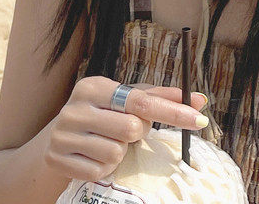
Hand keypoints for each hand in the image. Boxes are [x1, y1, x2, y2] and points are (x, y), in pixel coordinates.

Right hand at [44, 76, 207, 181]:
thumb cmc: (104, 112)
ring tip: (109, 140)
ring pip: (116, 153)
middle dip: (138, 132)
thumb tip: (200, 100)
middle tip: (128, 129)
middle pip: (131, 129)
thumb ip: (162, 97)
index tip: (199, 119)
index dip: (173, 112)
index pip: (142, 101)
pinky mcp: (57, 160)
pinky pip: (100, 172)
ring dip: (121, 151)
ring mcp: (63, 135)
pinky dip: (105, 167)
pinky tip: (96, 155)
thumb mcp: (128, 98)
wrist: (57, 137)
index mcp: (94, 86)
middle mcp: (75, 108)